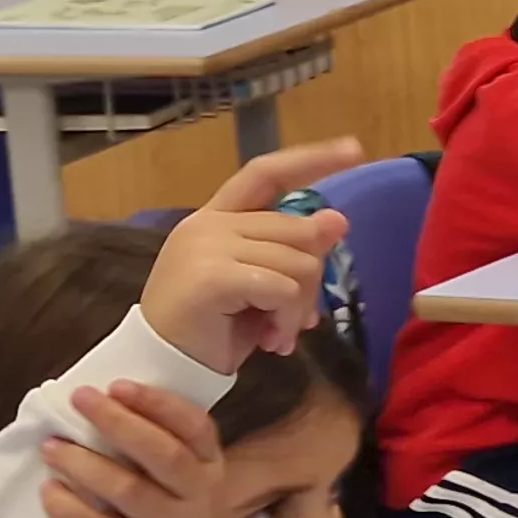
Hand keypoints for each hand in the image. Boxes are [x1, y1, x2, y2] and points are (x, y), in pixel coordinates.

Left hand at [38, 380, 229, 517]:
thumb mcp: (188, 491)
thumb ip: (162, 455)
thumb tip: (104, 407)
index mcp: (211, 471)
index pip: (196, 428)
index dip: (160, 404)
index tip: (120, 385)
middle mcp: (198, 499)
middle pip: (163, 454)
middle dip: (120, 422)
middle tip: (80, 399)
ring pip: (128, 490)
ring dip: (86, 464)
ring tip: (52, 447)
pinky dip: (71, 510)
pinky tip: (49, 492)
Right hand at [145, 143, 360, 373]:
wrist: (163, 369)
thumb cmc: (213, 328)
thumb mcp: (262, 285)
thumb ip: (292, 251)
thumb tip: (338, 219)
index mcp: (218, 217)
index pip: (266, 173)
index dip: (311, 160)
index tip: (354, 149)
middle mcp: (209, 223)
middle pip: (299, 231)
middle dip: (311, 281)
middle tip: (293, 319)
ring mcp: (207, 245)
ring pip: (299, 262)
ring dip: (299, 307)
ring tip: (276, 333)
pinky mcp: (212, 275)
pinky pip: (282, 288)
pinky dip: (287, 318)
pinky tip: (271, 340)